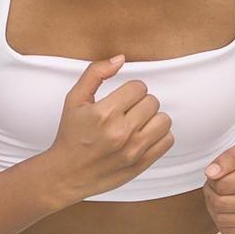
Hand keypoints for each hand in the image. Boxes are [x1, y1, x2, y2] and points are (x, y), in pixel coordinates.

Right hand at [44, 54, 172, 205]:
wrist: (67, 174)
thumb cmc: (71, 136)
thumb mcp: (74, 99)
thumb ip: (95, 73)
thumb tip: (120, 59)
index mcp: (104, 113)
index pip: (139, 87)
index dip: (131, 91)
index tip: (122, 99)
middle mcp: (120, 132)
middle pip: (152, 102)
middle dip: (140, 104)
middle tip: (126, 112)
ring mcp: (133, 150)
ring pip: (164, 120)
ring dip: (152, 119)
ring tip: (137, 123)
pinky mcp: (141, 163)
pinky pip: (167, 140)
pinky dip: (159, 136)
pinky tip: (143, 136)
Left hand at [199, 134, 234, 233]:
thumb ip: (230, 156)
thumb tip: (210, 173)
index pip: (223, 185)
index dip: (213, 177)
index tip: (218, 172)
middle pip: (220, 204)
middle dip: (211, 192)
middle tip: (216, 182)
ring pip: (221, 220)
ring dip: (213, 206)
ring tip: (222, 193)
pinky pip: (229, 231)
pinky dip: (222, 219)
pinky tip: (229, 206)